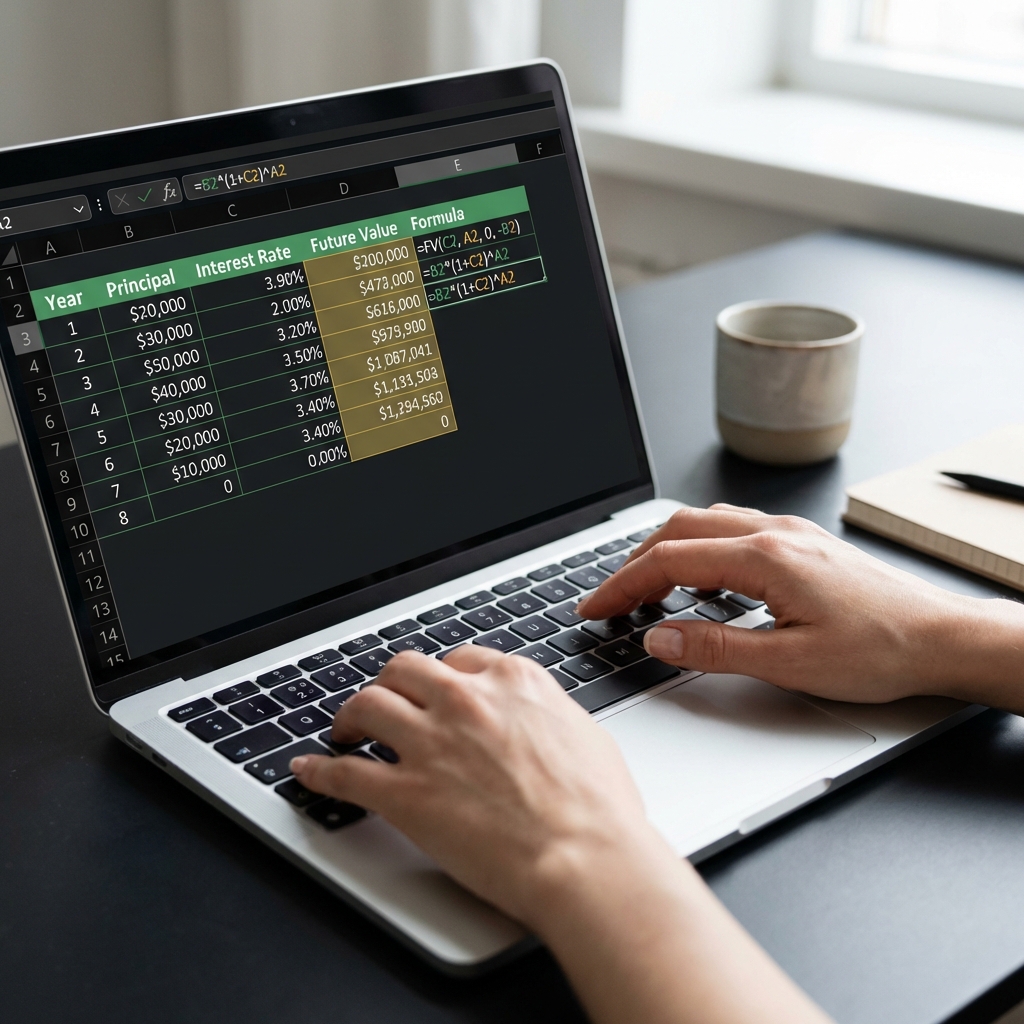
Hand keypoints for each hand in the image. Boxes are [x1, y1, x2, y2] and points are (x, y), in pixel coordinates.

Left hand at [291, 644, 830, 1023]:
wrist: (588, 858)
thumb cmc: (599, 808)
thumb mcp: (584, 734)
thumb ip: (546, 714)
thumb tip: (536, 719)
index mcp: (512, 681)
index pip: (458, 660)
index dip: (438, 677)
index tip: (432, 691)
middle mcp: (465, 700)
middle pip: (404, 670)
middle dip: (390, 685)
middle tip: (384, 703)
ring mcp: (431, 744)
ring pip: (368, 705)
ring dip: (349, 716)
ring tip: (343, 730)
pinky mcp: (405, 794)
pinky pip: (345, 772)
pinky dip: (319, 770)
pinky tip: (307, 770)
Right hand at [577, 505, 1023, 707]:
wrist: (944, 638)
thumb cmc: (882, 650)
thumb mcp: (792, 663)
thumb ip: (716, 648)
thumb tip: (659, 638)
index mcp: (765, 558)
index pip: (669, 561)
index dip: (622, 585)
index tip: (594, 608)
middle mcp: (773, 533)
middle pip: (677, 531)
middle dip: (632, 565)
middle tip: (606, 601)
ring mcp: (789, 533)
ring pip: (703, 524)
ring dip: (663, 551)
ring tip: (642, 588)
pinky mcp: (801, 543)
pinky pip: (730, 529)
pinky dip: (696, 547)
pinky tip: (698, 573)